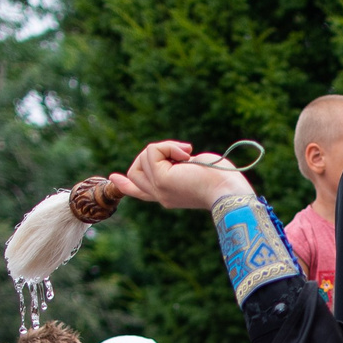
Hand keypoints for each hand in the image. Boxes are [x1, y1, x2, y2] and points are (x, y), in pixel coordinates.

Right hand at [114, 141, 247, 211]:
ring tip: (188, 155)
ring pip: (143, 158)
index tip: (113, 177)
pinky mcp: (161, 180)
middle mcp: (161, 196)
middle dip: (154, 153)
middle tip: (183, 153)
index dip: (125, 185)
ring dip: (165, 148)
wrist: (228, 189)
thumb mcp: (193, 169)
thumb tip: (175, 155)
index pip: (140, 192)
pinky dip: (168, 146)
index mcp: (169, 196)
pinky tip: (187, 154)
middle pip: (136, 171)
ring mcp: (159, 189)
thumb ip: (177, 165)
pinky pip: (152, 151)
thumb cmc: (220, 178)